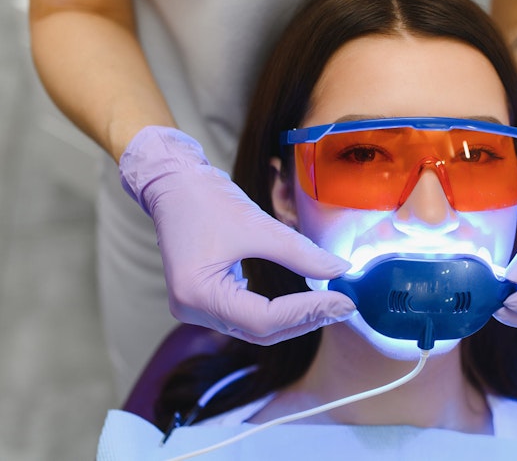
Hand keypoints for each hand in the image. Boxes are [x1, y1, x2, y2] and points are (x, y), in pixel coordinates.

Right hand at [119, 126, 354, 343]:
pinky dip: (276, 312)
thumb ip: (301, 253)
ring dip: (293, 319)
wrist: (173, 184)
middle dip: (305, 319)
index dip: (308, 312)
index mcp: (199, 294)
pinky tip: (301, 301)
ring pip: (254, 328)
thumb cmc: (206, 200)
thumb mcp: (259, 225)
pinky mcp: (203, 300)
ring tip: (328, 304)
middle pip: (260, 331)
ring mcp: (195, 309)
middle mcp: (193, 310)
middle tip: (343, 305)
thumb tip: (340, 270)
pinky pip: (245, 317)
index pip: (265, 319)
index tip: (343, 301)